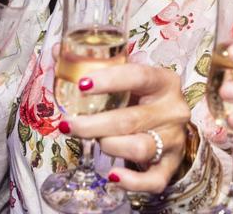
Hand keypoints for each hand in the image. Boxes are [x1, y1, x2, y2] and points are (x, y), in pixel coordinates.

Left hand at [62, 63, 191, 193]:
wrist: (170, 125)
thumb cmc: (144, 98)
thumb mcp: (129, 79)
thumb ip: (98, 66)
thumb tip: (58, 51)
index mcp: (164, 81)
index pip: (138, 76)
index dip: (109, 80)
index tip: (80, 85)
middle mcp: (173, 109)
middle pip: (130, 119)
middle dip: (93, 124)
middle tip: (68, 124)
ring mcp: (175, 139)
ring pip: (139, 147)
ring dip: (108, 146)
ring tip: (96, 142)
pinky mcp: (172, 164)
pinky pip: (153, 180)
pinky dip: (131, 181)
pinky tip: (113, 176)